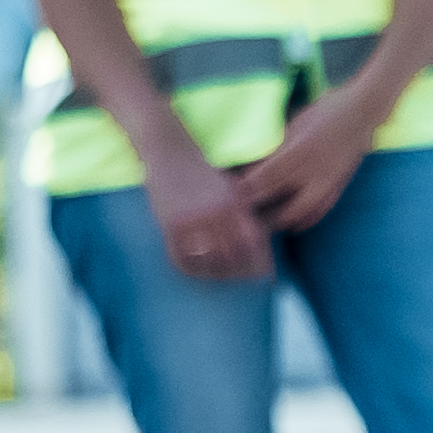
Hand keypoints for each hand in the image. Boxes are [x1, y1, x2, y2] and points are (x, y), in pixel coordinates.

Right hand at [151, 154, 274, 283]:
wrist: (169, 153)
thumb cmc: (203, 173)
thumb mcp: (230, 188)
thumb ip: (244, 213)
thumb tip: (261, 243)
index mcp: (233, 203)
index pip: (252, 242)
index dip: (259, 261)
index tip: (263, 274)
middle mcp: (215, 211)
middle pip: (231, 256)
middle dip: (236, 271)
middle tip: (236, 279)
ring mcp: (191, 218)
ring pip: (208, 261)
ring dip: (213, 273)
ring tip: (215, 276)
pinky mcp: (170, 224)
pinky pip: (181, 258)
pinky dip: (189, 268)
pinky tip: (193, 269)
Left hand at [237, 96, 379, 234]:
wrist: (362, 112)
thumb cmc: (324, 112)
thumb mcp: (296, 125)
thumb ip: (278, 147)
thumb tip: (254, 166)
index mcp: (299, 149)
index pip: (266, 176)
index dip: (247, 187)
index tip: (234, 192)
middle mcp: (314, 169)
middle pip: (279, 197)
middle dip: (258, 206)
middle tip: (243, 210)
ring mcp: (328, 180)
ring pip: (299, 211)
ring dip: (280, 219)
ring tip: (266, 221)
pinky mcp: (340, 186)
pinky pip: (320, 211)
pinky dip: (305, 221)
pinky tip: (294, 225)